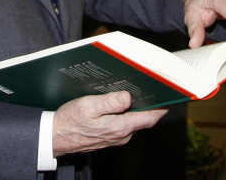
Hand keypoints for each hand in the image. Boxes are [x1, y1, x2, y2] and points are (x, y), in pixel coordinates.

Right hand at [52, 91, 166, 156]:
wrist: (53, 138)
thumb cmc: (69, 121)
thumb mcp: (88, 107)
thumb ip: (109, 102)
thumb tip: (128, 96)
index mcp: (120, 127)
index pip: (150, 117)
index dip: (163, 106)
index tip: (172, 94)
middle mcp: (121, 135)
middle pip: (144, 118)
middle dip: (151, 104)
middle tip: (156, 86)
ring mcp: (115, 137)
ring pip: (134, 120)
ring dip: (138, 108)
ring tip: (140, 90)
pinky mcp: (107, 136)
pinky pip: (124, 123)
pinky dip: (127, 113)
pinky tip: (121, 102)